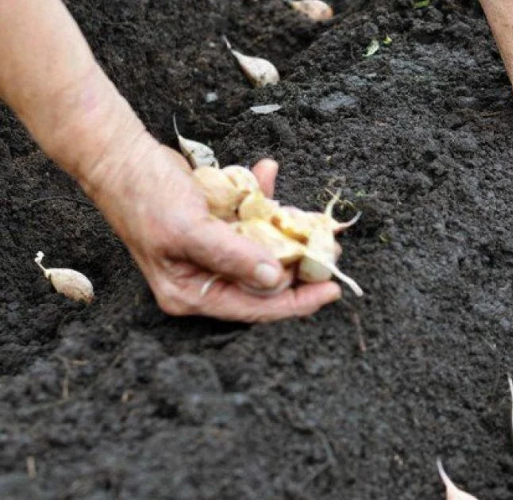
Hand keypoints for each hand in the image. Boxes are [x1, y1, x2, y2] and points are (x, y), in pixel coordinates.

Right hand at [88, 138, 341, 321]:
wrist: (120, 154)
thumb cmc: (145, 196)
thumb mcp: (190, 231)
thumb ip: (234, 257)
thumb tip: (275, 280)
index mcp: (192, 292)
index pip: (255, 308)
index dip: (297, 302)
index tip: (332, 288)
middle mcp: (204, 277)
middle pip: (265, 282)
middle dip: (301, 265)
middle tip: (331, 249)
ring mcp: (213, 251)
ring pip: (264, 250)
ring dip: (289, 231)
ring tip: (316, 220)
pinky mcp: (218, 225)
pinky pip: (252, 219)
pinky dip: (264, 199)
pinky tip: (268, 171)